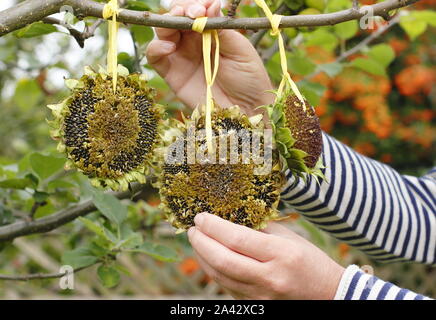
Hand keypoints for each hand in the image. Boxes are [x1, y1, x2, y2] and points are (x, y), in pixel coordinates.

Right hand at [145, 0, 273, 113]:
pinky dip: (156, 47)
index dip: (195, 5)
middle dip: (180, 10)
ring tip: (177, 26)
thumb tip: (211, 4)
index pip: (195, 10)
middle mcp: (194, 41)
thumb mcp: (240, 50)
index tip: (202, 8)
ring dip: (166, 24)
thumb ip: (222, 28)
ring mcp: (181, 56)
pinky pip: (155, 56)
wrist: (245, 109)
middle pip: (176, 17)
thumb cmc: (249, 79)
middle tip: (191, 14)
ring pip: (162, 32)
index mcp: (211, 31)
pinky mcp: (171, 74)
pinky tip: (168, 47)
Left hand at [187, 212, 344, 299]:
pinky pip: (226, 287)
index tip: (201, 216)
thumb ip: (259, 227)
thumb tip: (228, 216)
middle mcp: (270, 277)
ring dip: (202, 257)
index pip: (237, 239)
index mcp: (281, 254)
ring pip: (220, 276)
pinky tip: (208, 257)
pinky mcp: (255, 305)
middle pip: (223, 260)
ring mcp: (261, 295)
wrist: (327, 294)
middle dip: (201, 242)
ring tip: (197, 241)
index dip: (213, 226)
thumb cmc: (309, 260)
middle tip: (192, 229)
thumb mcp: (288, 237)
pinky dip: (213, 270)